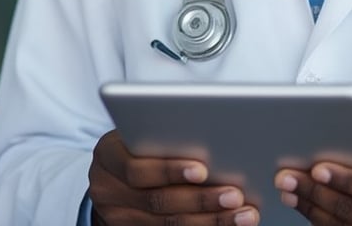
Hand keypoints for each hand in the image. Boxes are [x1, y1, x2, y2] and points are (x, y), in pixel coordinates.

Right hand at [88, 130, 258, 224]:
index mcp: (107, 156)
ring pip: (168, 225)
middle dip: (200, 199)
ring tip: (244, 214)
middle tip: (235, 195)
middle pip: (157, 201)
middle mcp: (107, 191)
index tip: (203, 169)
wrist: (110, 180)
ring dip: (211, 221)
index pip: (136, 168)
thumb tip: (212, 142)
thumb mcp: (137, 133)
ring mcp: (118, 219)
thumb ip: (161, 137)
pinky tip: (228, 225)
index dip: (170, 170)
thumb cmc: (135, 145)